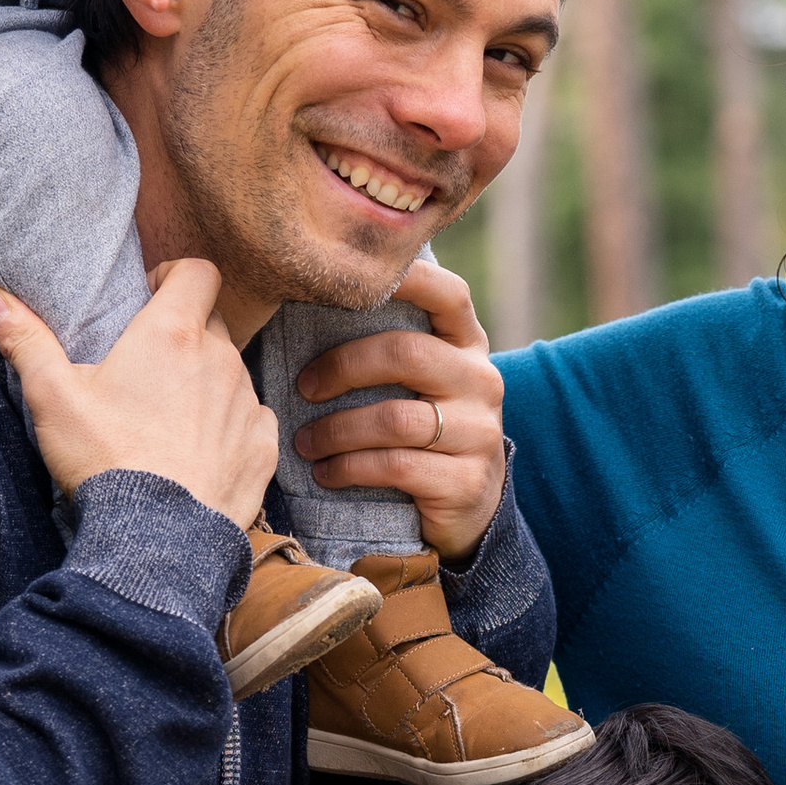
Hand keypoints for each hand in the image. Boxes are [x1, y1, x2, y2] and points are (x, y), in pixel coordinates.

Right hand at [0, 262, 276, 531]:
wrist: (158, 537)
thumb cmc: (104, 461)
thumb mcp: (52, 397)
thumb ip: (25, 340)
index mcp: (172, 333)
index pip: (197, 271)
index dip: (175, 275)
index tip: (150, 296)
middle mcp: (221, 359)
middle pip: (213, 322)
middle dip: (186, 331)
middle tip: (151, 363)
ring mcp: (247, 403)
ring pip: (233, 372)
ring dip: (209, 381)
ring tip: (171, 415)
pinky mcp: (262, 447)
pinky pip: (254, 419)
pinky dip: (233, 426)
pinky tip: (202, 449)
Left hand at [290, 262, 509, 560]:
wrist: (468, 506)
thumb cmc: (420, 429)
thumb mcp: (419, 381)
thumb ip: (387, 343)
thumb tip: (310, 297)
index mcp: (468, 345)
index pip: (447, 294)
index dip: (405, 277)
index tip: (346, 279)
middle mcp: (481, 381)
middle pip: (407, 354)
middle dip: (344, 367)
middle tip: (304, 387)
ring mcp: (480, 432)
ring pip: (395, 418)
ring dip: (337, 430)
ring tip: (305, 442)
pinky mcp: (466, 481)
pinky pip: (396, 466)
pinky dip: (350, 468)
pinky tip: (326, 473)